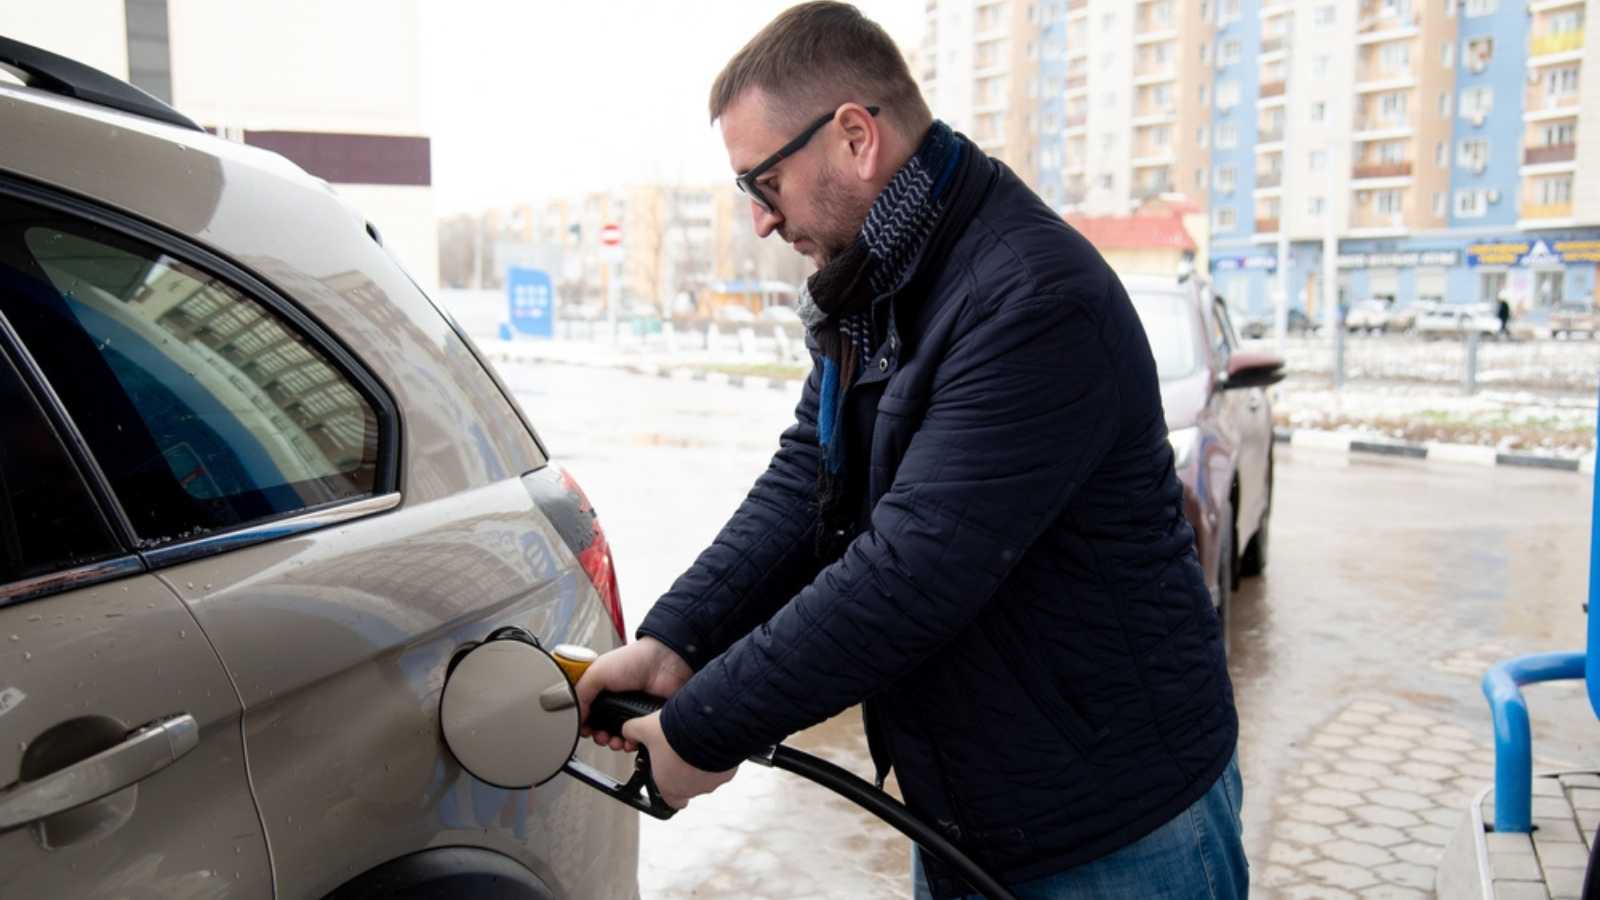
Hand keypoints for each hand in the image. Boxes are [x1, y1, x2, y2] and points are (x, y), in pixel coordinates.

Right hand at [575, 637, 692, 751]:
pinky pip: (636, 738)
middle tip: (600, 736)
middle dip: (599, 736)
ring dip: (613, 742)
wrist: (665, 663)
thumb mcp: (597, 673)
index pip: (586, 713)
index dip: (583, 724)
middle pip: (601, 728)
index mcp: (601, 690)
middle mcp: (615, 702)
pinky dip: (631, 742)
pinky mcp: (646, 720)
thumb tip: (575, 717)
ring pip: (617, 736)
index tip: (584, 730)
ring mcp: (631, 711)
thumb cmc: (633, 660)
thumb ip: (580, 694)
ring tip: (614, 740)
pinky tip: (629, 740)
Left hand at [621, 711, 736, 808]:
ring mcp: (713, 782)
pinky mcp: (729, 771)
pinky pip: (722, 766)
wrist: (708, 725)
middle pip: (688, 785)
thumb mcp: (646, 728)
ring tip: (696, 742)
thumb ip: (632, 732)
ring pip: (706, 775)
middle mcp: (693, 790)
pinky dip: (717, 755)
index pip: (669, 800)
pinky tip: (711, 741)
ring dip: (702, 762)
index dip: (667, 788)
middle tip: (680, 751)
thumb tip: (627, 731)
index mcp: (670, 788)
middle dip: (685, 770)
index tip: (667, 775)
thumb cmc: (675, 733)